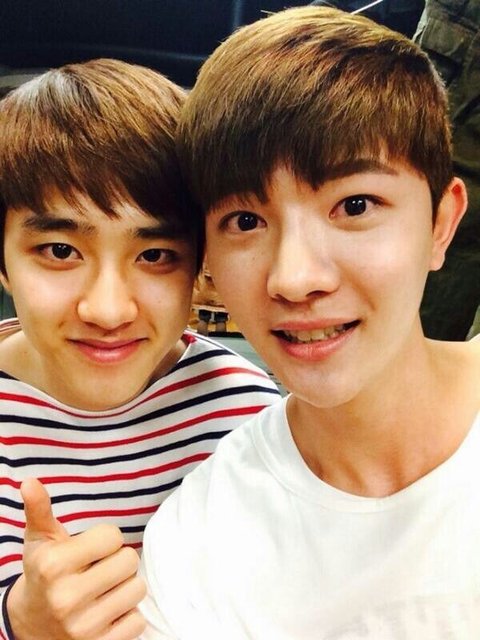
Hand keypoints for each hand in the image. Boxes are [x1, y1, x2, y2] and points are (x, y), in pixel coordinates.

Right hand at [7, 478, 145, 639]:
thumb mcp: (39, 541)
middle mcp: (66, 597)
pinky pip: (138, 620)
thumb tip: (29, 481)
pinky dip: (128, 615)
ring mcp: (83, 627)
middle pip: (129, 561)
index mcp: (53, 565)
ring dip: (127, 587)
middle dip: (120, 561)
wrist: (31, 626)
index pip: (113, 536)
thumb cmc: (43, 573)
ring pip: (137, 589)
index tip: (92, 549)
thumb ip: (40, 509)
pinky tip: (108, 612)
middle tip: (102, 569)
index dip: (107, 539)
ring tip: (106, 589)